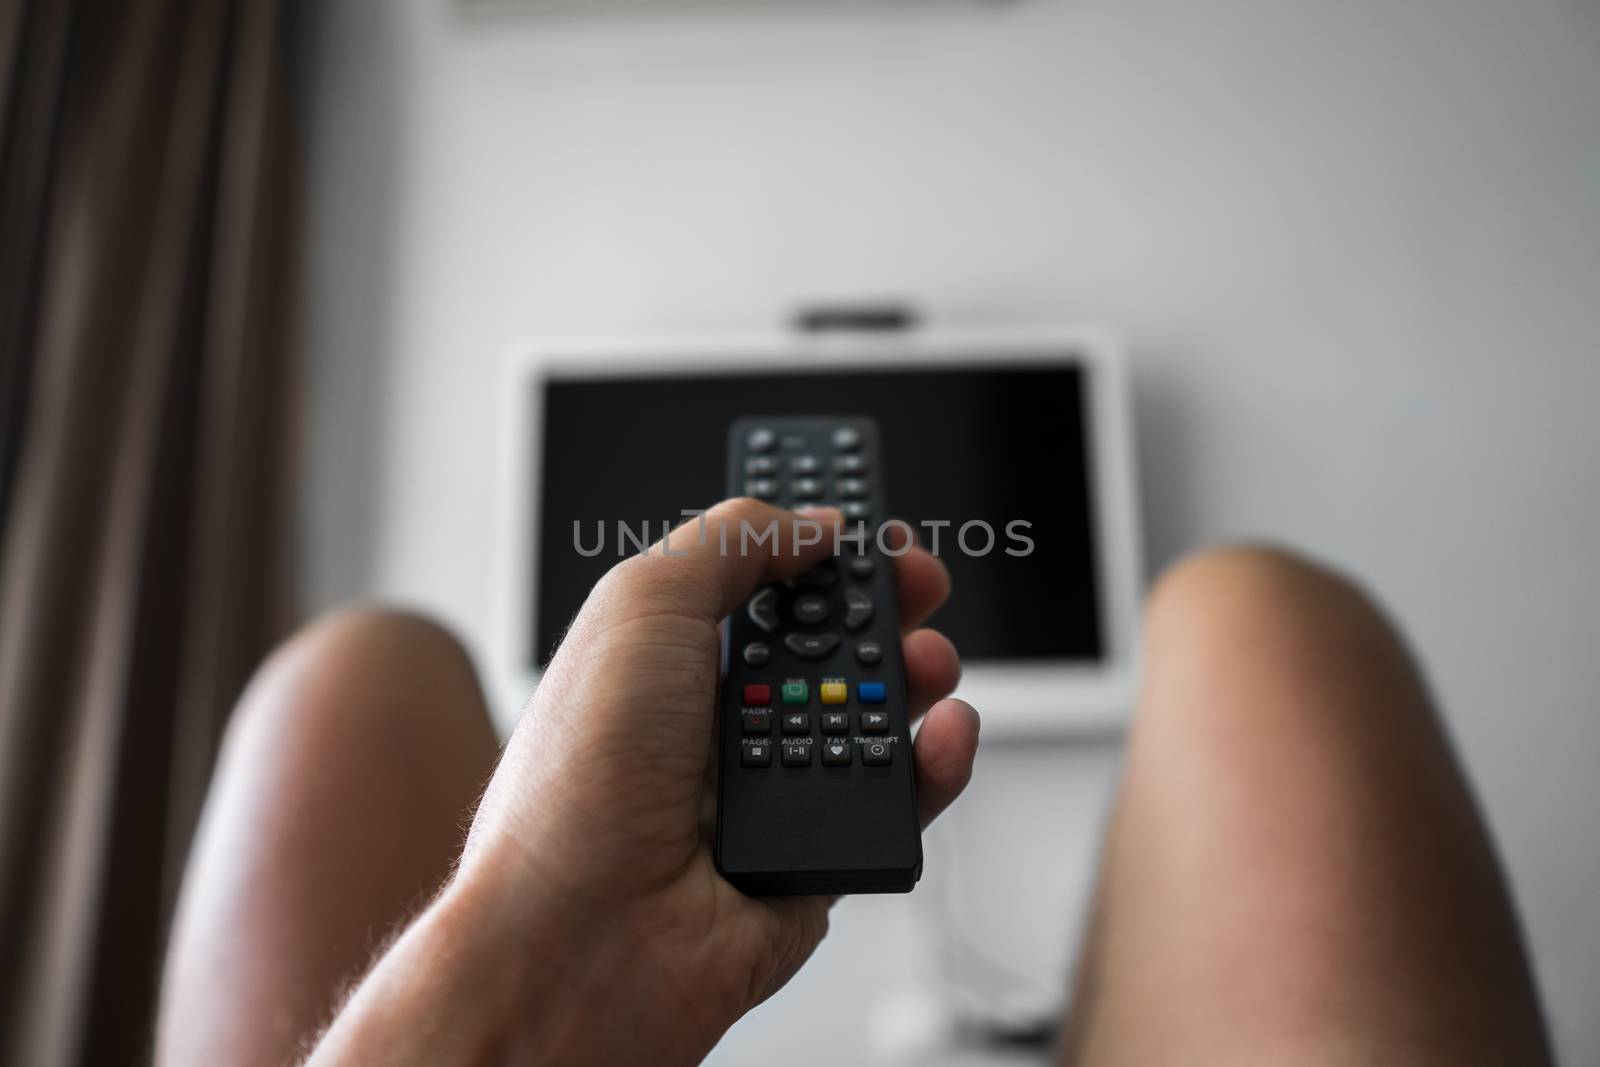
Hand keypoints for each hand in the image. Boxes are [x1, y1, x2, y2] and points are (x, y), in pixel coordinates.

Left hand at [308, 499, 979, 1064]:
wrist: (583, 932)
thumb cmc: (578, 779)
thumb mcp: (640, 606)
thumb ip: (732, 543)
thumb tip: (812, 523)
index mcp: (674, 652)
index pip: (763, 579)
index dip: (815, 545)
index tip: (862, 521)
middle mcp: (724, 716)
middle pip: (835, 640)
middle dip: (884, 604)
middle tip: (911, 585)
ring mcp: (775, 784)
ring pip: (880, 714)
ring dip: (917, 676)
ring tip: (920, 665)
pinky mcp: (821, 850)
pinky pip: (901, 797)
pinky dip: (935, 761)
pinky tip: (939, 734)